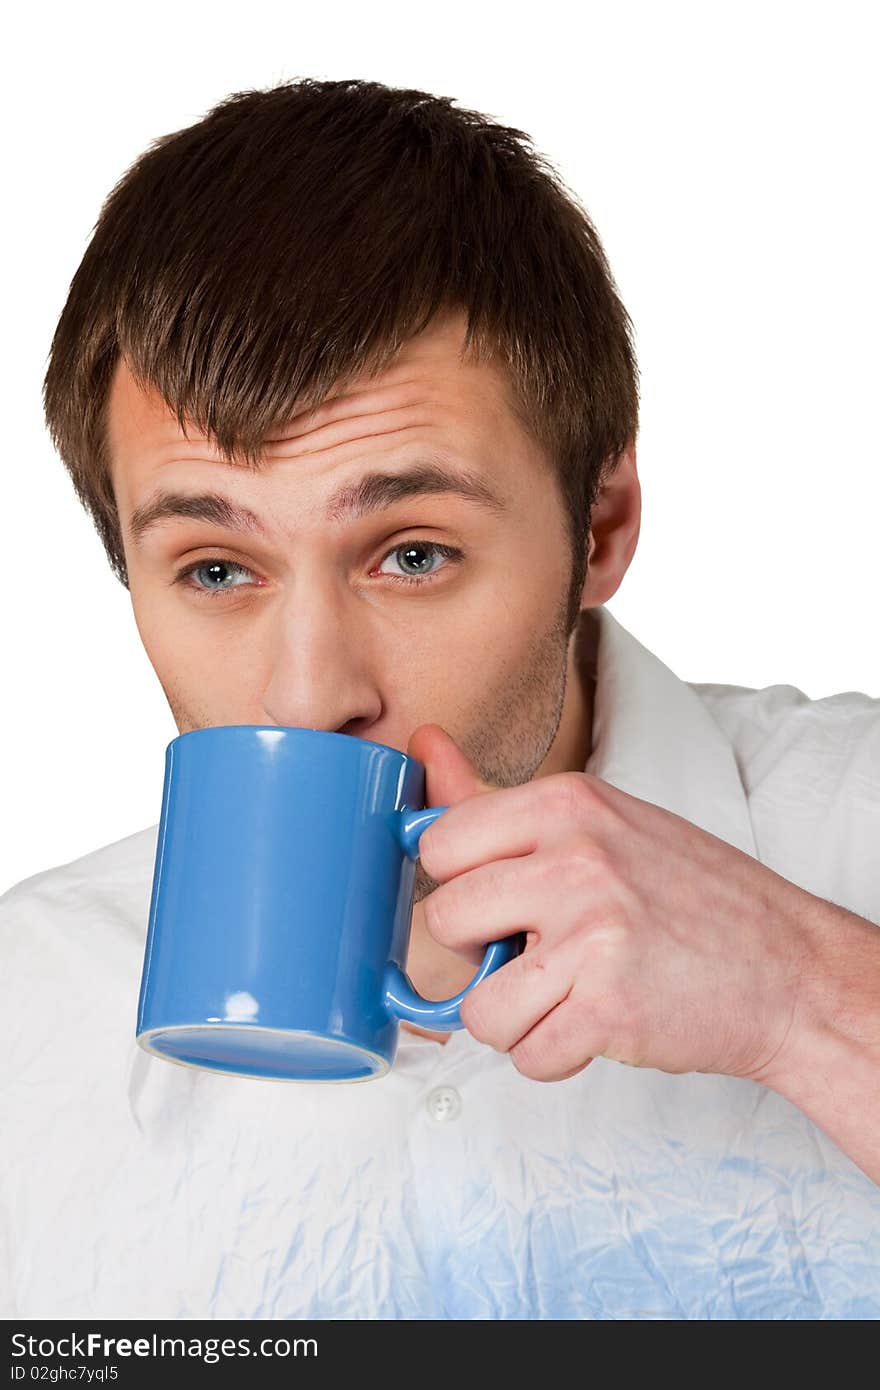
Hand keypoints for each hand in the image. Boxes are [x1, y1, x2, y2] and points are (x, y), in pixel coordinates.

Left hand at [407, 723, 818, 1083]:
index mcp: (567, 802)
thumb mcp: (598, 821)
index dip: (458, 884)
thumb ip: (494, 802)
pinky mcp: (608, 1008)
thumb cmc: (690, 895)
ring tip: (570, 992)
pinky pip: (525, 1055)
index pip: (437, 843)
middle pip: (441, 921)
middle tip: (535, 952)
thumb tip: (421, 747)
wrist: (789, 969)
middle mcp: (576, 859)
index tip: (496, 900)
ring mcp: (593, 934)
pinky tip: (596, 1024)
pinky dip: (554, 1054)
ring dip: (517, 1016)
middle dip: (477, 953)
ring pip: (477, 1006)